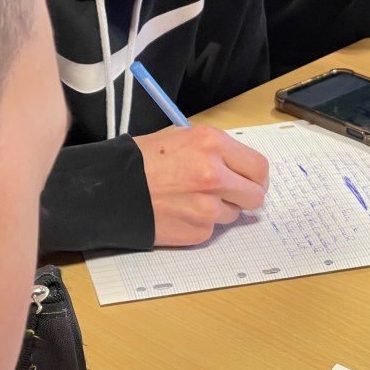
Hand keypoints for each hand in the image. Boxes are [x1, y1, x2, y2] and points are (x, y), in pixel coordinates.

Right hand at [134, 125, 269, 246]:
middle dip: (246, 197)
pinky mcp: (200, 231)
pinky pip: (213, 229)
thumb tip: (239, 166)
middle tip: (232, 195)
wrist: (111, 190)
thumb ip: (214, 151)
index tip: (251, 181)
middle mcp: (215, 175)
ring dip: (220, 210)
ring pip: (234, 214)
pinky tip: (180, 212)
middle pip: (256, 196)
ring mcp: (208, 207)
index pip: (259, 167)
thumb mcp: (179, 139)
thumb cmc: (141, 162)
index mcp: (211, 144)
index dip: (256, 177)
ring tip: (192, 200)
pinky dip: (201, 223)